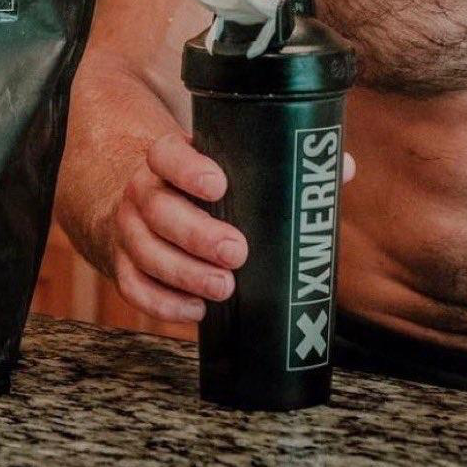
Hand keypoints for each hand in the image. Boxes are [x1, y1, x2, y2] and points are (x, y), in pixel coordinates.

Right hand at [109, 130, 355, 322]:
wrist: (142, 198)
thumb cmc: (204, 182)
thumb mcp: (229, 162)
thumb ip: (281, 163)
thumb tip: (342, 167)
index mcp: (168, 158)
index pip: (168, 155)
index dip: (188, 169)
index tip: (219, 183)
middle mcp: (143, 191)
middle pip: (158, 210)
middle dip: (197, 234)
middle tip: (237, 252)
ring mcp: (129, 230)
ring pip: (145, 253)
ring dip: (184, 274)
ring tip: (224, 288)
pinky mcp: (124, 266)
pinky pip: (134, 288)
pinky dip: (164, 304)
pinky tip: (197, 311)